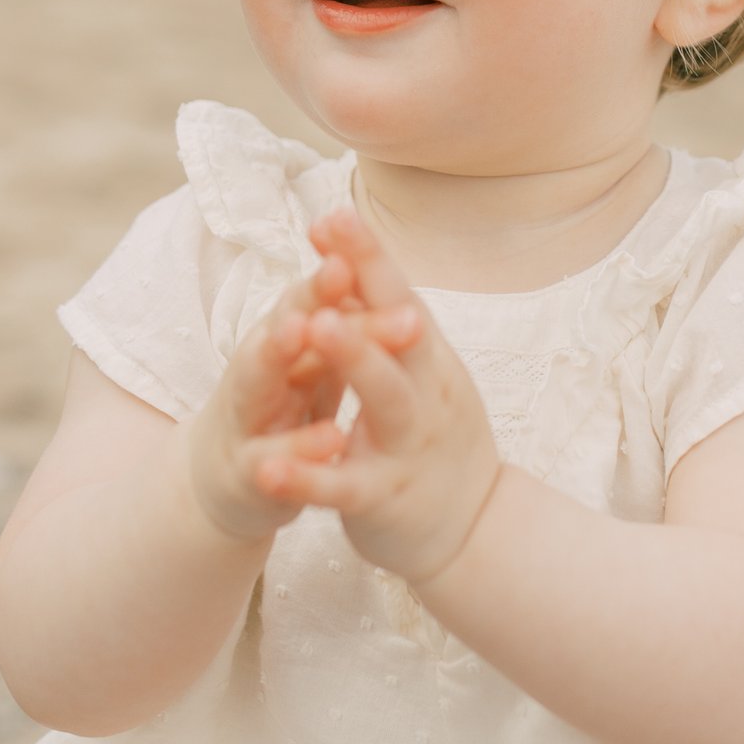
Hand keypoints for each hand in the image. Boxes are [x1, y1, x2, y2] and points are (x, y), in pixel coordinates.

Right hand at [182, 250, 412, 543]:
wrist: (223, 484)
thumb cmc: (277, 408)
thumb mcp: (304, 361)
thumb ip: (332, 320)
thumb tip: (364, 259)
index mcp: (284, 340)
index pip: (313, 296)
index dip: (335, 268)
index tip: (357, 230)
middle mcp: (259, 368)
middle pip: (286, 324)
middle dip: (312, 296)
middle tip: (341, 268)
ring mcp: (247, 418)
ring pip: (256, 379)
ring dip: (274, 352)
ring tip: (299, 330)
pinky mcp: (248, 473)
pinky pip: (272, 460)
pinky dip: (297, 451)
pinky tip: (331, 439)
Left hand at [258, 206, 504, 584]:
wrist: (474, 529)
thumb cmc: (436, 437)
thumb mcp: (424, 374)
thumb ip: (391, 326)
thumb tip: (357, 258)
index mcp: (429, 360)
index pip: (398, 296)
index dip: (368, 257)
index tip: (332, 213)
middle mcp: (426, 394)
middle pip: (400, 335)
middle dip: (367, 291)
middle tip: (327, 258)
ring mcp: (407, 446)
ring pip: (384, 399)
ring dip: (354, 360)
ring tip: (317, 328)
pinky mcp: (383, 499)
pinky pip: (342, 486)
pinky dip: (308, 477)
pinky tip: (269, 468)